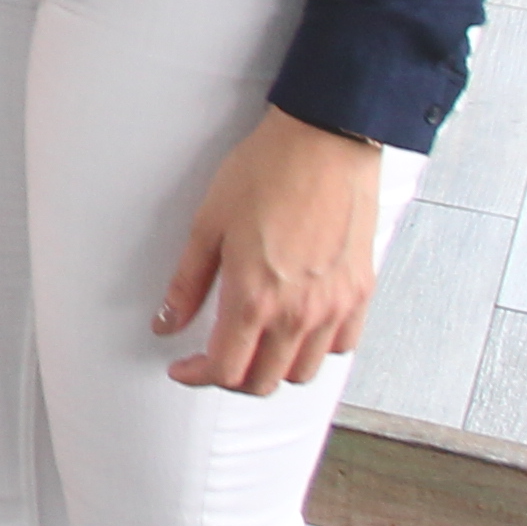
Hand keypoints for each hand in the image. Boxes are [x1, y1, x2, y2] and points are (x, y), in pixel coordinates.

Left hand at [158, 108, 383, 392]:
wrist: (324, 142)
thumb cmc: (266, 172)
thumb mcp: (208, 225)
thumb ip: (187, 283)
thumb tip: (166, 322)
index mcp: (254, 298)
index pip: (225, 370)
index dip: (198, 377)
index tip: (183, 368)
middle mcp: (298, 313)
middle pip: (264, 382)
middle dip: (232, 379)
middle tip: (214, 359)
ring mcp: (334, 306)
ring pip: (303, 372)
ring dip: (274, 369)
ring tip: (255, 346)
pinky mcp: (360, 292)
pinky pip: (342, 346)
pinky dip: (317, 350)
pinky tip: (298, 330)